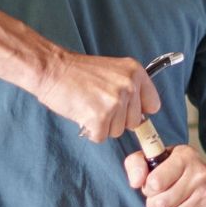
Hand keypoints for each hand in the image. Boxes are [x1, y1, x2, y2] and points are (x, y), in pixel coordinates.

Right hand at [36, 51, 160, 142]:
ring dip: (103, 125)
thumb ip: (130, 88)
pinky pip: (101, 137)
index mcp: (135, 73)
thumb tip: (142, 115)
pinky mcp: (100, 117)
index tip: (125, 109)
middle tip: (98, 103)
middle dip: (117, 119)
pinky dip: (90, 130)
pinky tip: (82, 113)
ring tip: (89, 106)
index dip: (137, 110)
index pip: (153, 105)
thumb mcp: (113, 71)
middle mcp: (129, 86)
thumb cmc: (78, 72)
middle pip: (134, 122)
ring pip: (117, 131)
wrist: (52, 69)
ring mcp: (115, 102)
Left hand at [123, 147, 205, 206]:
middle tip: (158, 202)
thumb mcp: (156, 159)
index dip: (148, 189)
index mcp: (184, 157)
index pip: (155, 183)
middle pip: (162, 204)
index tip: (153, 187)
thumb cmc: (179, 172)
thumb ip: (136, 164)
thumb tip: (136, 182)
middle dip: (154, 206)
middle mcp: (200, 175)